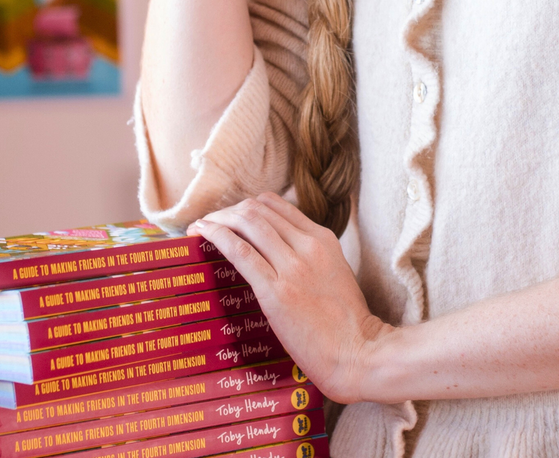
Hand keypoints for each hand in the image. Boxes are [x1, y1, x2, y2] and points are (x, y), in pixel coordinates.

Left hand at [191, 192, 390, 403]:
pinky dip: (217, 237)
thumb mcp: (335, 273)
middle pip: (257, 210)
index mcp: (322, 239)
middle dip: (227, 211)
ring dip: (217, 220)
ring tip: (200, 228)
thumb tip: (278, 252)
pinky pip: (241, 252)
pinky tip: (203, 235)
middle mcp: (307, 246)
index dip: (247, 206)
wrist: (359, 353)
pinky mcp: (276, 292)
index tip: (230, 216)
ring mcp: (292, 267)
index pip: (276, 205)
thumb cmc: (347, 323)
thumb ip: (310, 257)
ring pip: (247, 223)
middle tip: (209, 223)